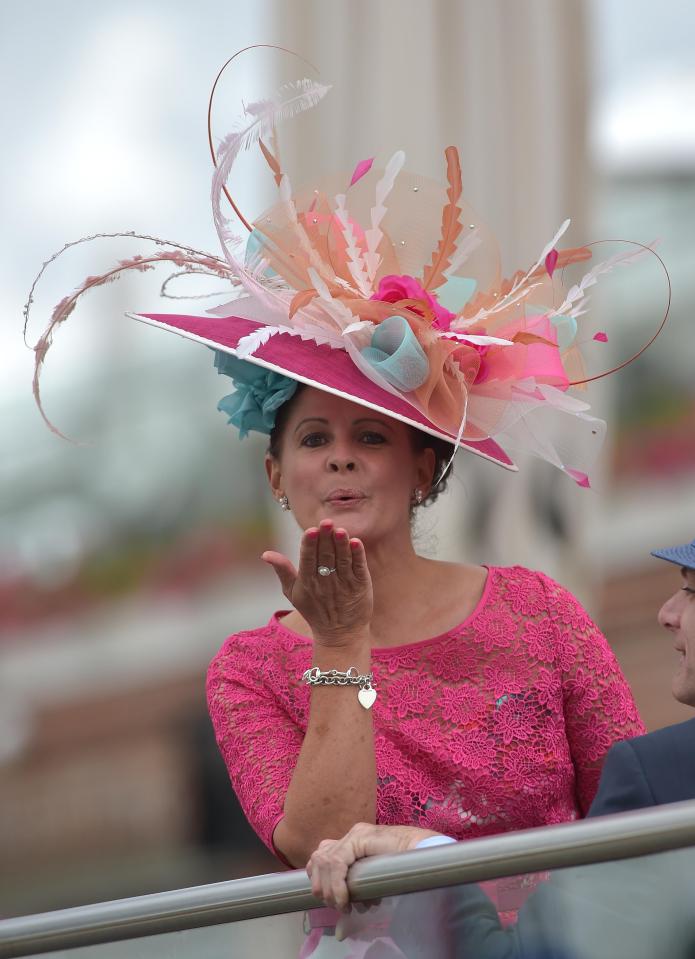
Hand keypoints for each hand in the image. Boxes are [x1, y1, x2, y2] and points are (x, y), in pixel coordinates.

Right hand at [262, 519, 372, 645]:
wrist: (340, 634)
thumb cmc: (314, 610)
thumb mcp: (293, 592)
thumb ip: (282, 570)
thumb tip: (265, 554)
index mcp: (307, 581)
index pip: (307, 559)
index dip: (310, 545)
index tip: (311, 531)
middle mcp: (325, 582)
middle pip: (325, 556)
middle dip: (326, 538)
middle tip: (326, 522)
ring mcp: (344, 583)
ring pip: (342, 560)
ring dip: (342, 544)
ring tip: (341, 530)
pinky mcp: (360, 586)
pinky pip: (359, 568)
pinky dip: (358, 555)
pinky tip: (356, 543)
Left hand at [306, 822, 437, 910]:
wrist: (425, 854)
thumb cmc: (405, 871)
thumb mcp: (374, 886)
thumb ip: (358, 898)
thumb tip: (339, 932)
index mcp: (353, 843)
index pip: (323, 855)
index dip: (319, 878)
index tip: (330, 901)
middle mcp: (352, 835)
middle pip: (320, 856)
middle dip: (321, 884)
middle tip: (335, 906)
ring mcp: (356, 834)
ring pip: (325, 859)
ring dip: (328, 887)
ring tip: (341, 905)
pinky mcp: (361, 837)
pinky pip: (337, 861)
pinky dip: (337, 884)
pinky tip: (345, 899)